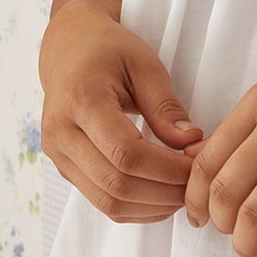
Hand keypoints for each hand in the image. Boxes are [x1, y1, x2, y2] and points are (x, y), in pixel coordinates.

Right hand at [39, 0, 203, 220]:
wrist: (68, 48)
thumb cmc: (109, 50)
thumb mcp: (144, 64)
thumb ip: (166, 105)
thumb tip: (192, 142)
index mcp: (80, 100)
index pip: (126, 153)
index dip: (167, 168)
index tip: (199, 163)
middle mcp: (61, 133)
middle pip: (116, 184)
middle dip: (164, 191)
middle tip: (198, 184)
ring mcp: (58, 155)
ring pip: (107, 202)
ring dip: (152, 206)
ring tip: (184, 192)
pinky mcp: (64, 168)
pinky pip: (101, 201)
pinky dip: (136, 208)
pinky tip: (162, 198)